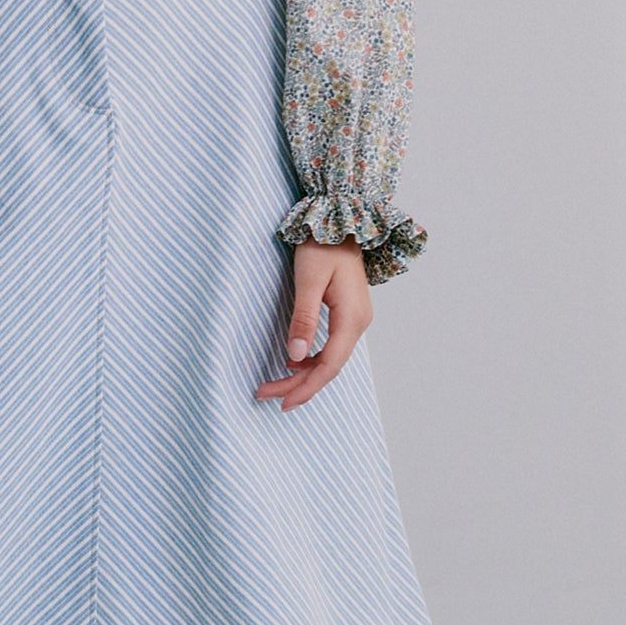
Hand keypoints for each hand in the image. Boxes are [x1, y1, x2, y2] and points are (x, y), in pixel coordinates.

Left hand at [255, 236, 371, 410]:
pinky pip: (331, 347)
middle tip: (267, 395)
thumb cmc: (322, 246)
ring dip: (304, 375)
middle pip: (329, 368)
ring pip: (330, 359)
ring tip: (275, 385)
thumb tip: (296, 357)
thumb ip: (303, 319)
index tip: (282, 401)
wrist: (339, 222)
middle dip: (299, 386)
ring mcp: (355, 320)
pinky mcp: (348, 315)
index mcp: (352, 318)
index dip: (306, 388)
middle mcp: (358, 323)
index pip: (329, 365)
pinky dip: (311, 360)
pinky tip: (292, 363)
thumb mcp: (307, 281)